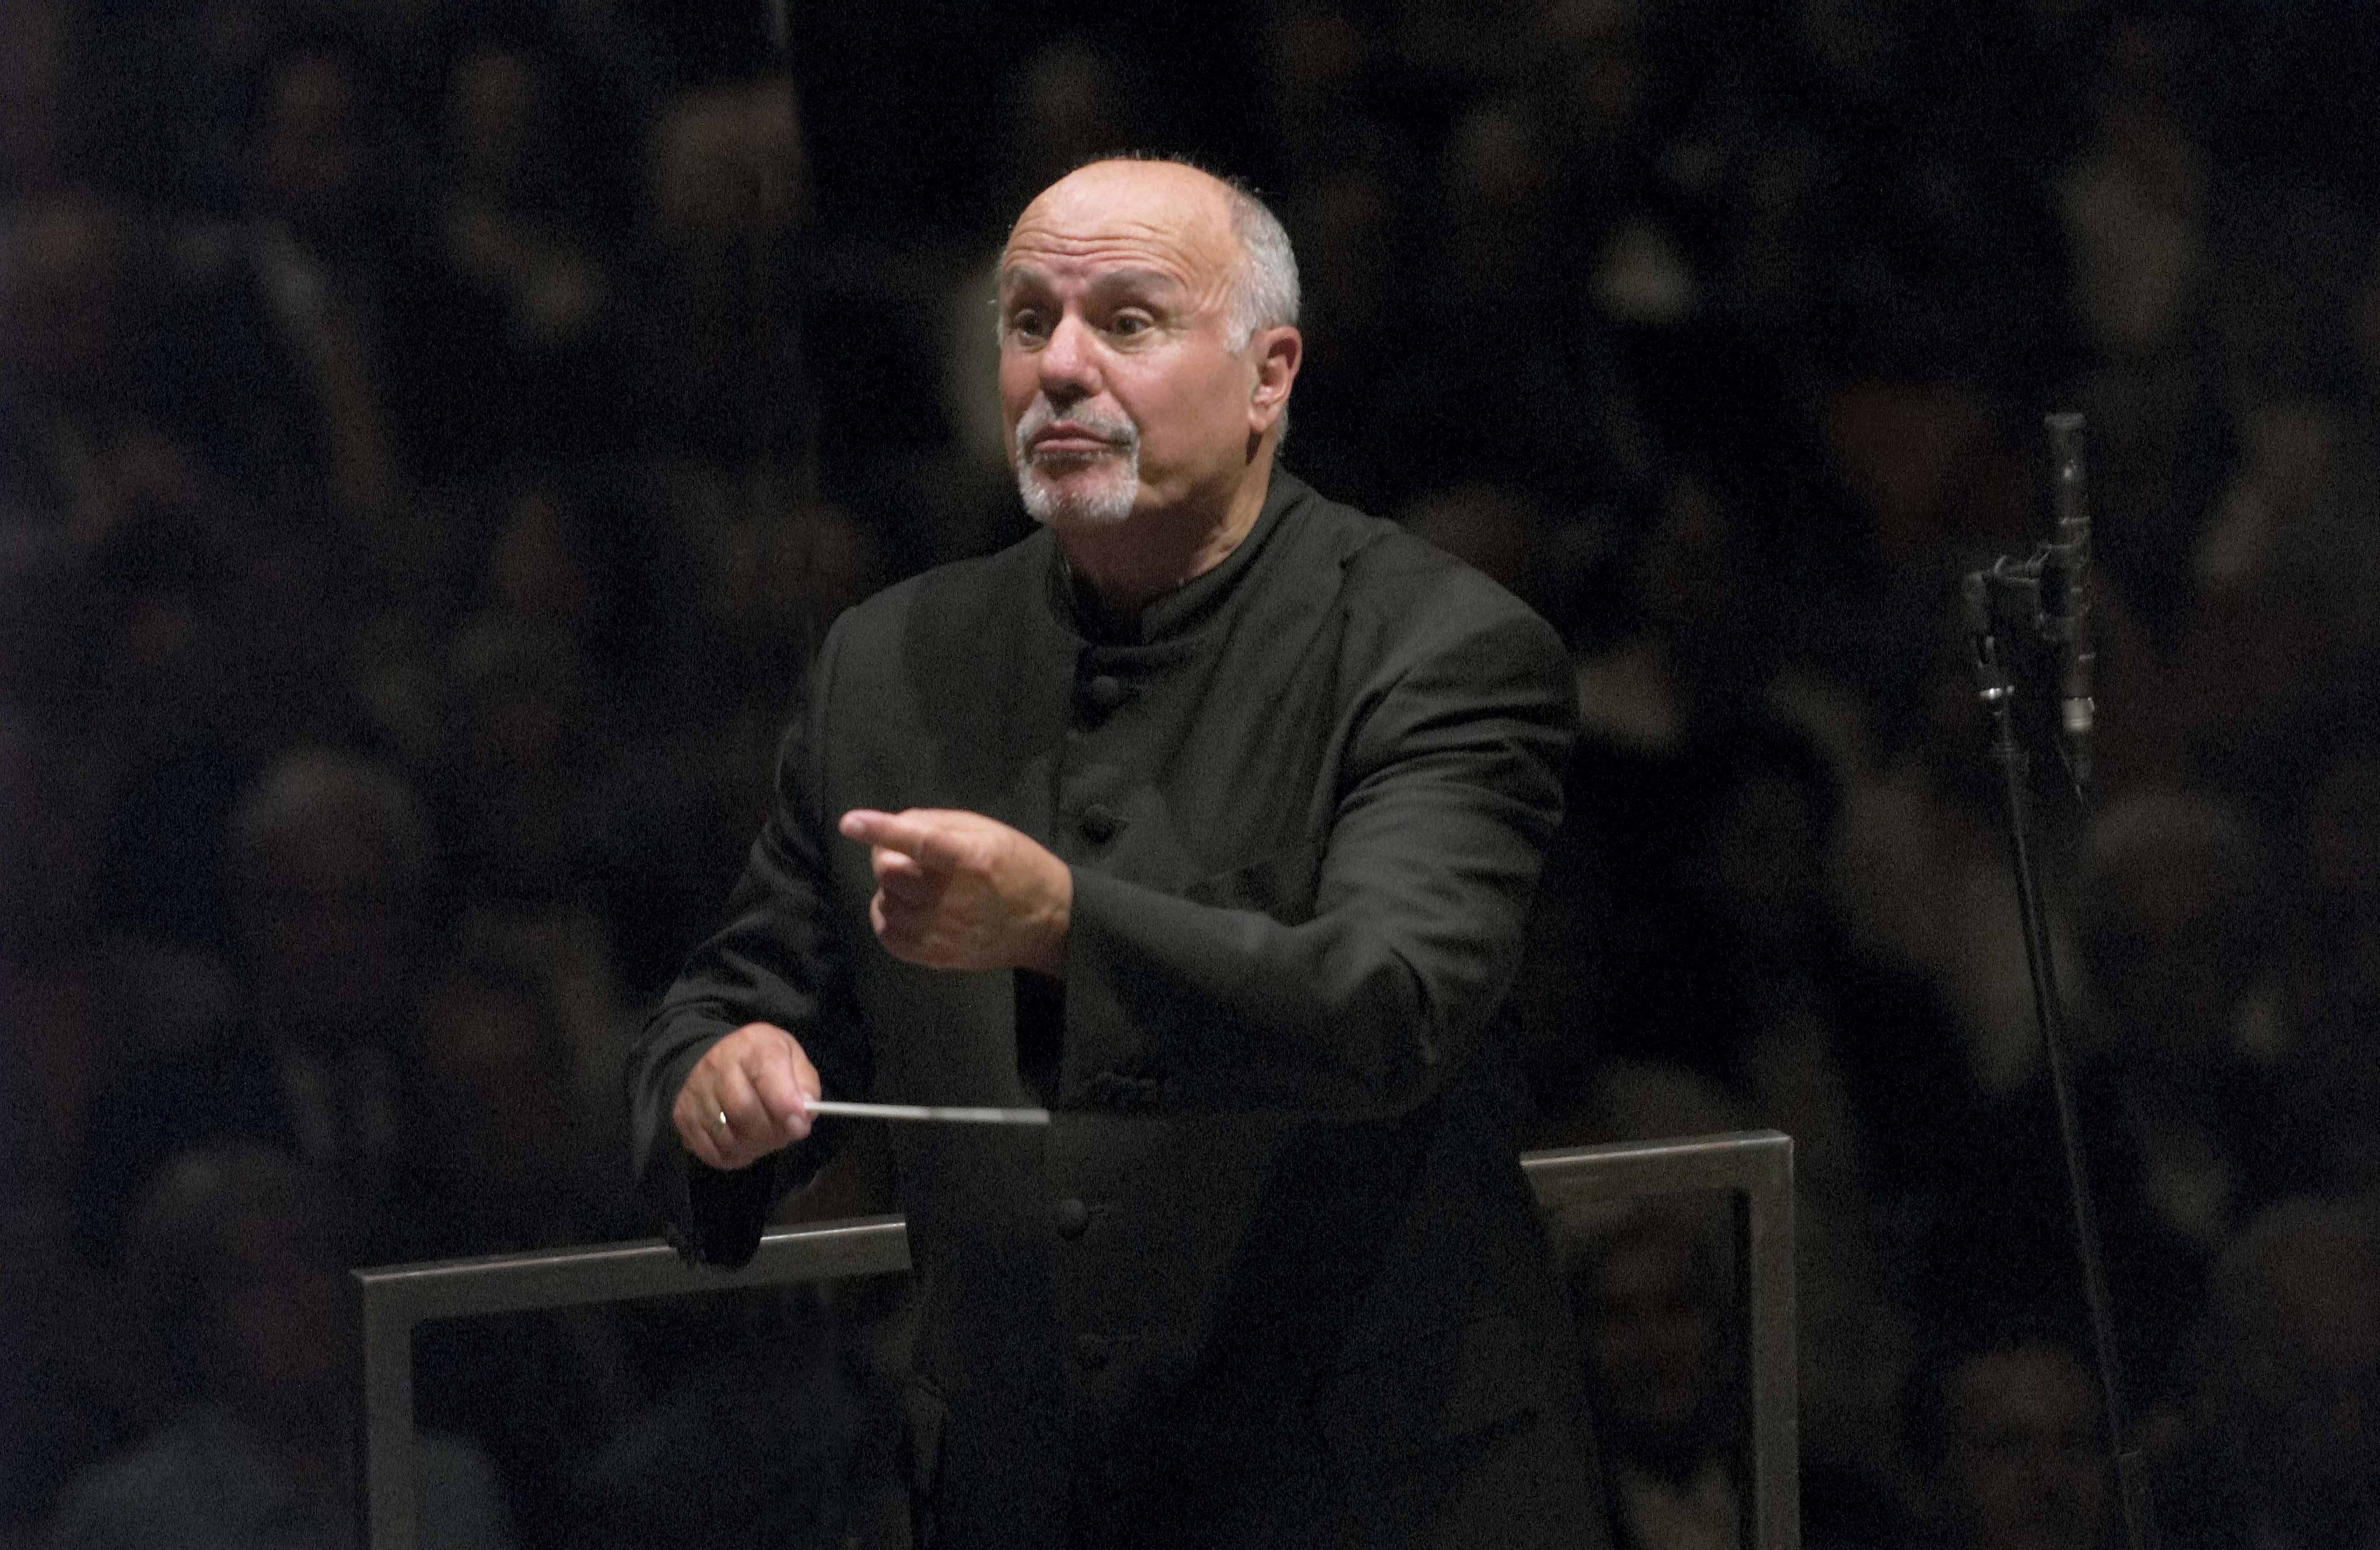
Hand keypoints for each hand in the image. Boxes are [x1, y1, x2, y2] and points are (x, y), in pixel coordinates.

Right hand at [671, 1022, 820, 1169]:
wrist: (710, 1059)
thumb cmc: (759, 1060)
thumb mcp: (790, 1057)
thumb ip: (804, 1083)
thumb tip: (805, 1114)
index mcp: (751, 1046)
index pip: (765, 1072)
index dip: (785, 1104)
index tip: (800, 1125)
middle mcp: (717, 1065)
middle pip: (744, 1111)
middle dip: (772, 1133)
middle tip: (784, 1134)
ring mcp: (695, 1093)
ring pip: (728, 1137)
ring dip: (754, 1148)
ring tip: (764, 1138)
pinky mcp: (683, 1117)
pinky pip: (711, 1152)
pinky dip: (734, 1157)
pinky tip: (744, 1144)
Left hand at [838, 808, 1071, 975]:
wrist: (1047, 920)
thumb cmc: (1015, 865)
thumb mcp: (986, 830)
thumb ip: (938, 823)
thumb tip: (894, 826)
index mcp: (970, 858)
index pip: (919, 842)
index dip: (881, 830)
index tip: (850, 822)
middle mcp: (955, 897)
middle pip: (889, 873)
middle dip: (887, 857)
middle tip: (907, 857)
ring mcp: (944, 932)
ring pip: (885, 903)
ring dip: (890, 889)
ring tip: (915, 885)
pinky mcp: (937, 956)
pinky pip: (888, 936)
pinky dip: (887, 918)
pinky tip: (906, 909)